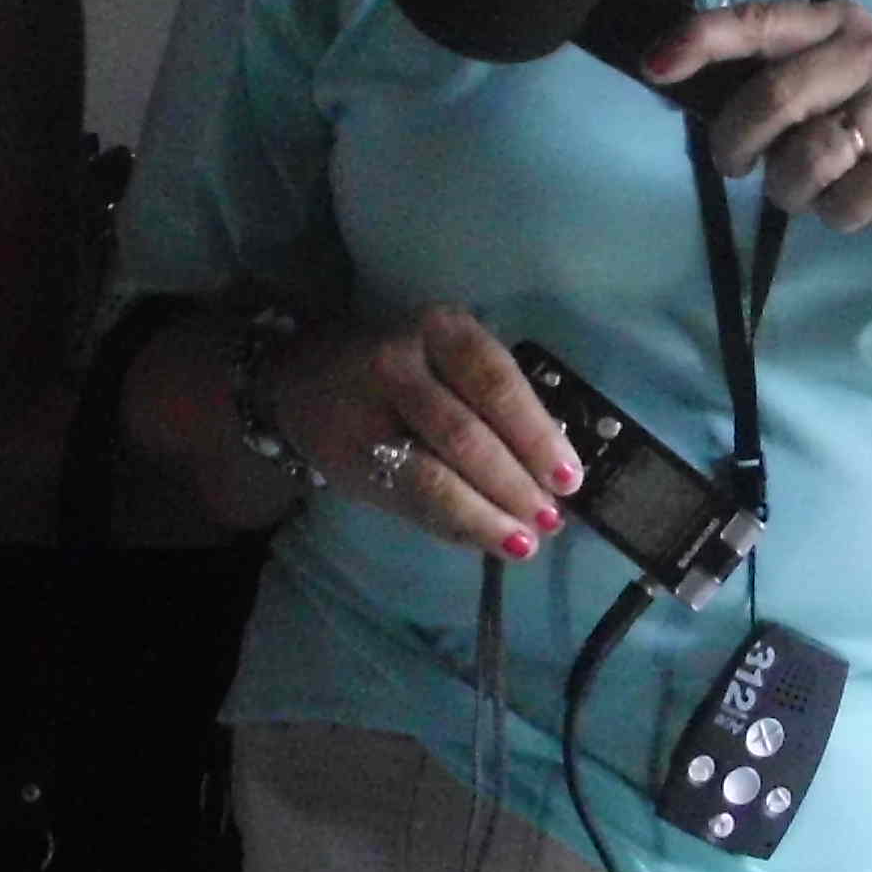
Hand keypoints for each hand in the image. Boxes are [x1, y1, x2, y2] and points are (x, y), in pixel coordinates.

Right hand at [272, 304, 581, 563]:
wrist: (302, 373)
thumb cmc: (405, 366)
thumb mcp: (447, 355)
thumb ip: (493, 401)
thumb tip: (554, 467)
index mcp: (441, 329)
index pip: (497, 383)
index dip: (537, 435)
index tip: (569, 479)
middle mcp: (399, 363)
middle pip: (467, 435)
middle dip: (515, 484)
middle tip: (549, 519)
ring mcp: (367, 415)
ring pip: (434, 477)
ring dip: (486, 516)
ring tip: (522, 541)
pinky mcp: (348, 460)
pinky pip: (409, 501)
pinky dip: (453, 525)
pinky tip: (481, 539)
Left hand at [644, 0, 871, 274]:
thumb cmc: (868, 136)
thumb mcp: (820, 93)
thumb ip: (765, 81)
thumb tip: (674, 76)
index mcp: (838, 22)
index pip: (759, 20)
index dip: (702, 40)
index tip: (654, 67)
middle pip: (775, 95)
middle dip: (736, 143)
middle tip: (735, 166)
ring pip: (808, 155)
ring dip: (790, 189)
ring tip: (809, 190)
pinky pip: (846, 200)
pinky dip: (836, 215)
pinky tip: (854, 205)